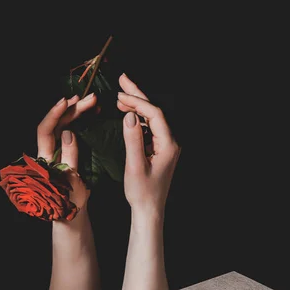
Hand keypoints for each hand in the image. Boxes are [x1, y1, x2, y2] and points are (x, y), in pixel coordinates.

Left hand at [37, 93, 97, 211]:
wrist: (70, 214)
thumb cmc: (70, 201)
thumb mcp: (72, 181)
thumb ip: (70, 156)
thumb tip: (68, 132)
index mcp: (45, 158)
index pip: (45, 130)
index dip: (54, 114)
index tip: (66, 101)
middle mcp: (48, 151)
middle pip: (57, 124)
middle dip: (72, 109)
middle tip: (91, 99)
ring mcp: (57, 151)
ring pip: (65, 125)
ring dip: (78, 112)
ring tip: (92, 102)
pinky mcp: (66, 152)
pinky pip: (72, 132)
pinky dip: (81, 122)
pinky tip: (92, 114)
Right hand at [117, 74, 180, 216]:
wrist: (149, 210)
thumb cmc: (142, 192)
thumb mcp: (135, 166)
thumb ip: (133, 140)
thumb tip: (129, 116)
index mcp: (168, 145)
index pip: (154, 114)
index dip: (138, 101)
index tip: (120, 95)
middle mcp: (170, 143)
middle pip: (155, 112)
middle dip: (138, 95)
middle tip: (122, 79)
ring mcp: (165, 146)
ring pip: (151, 119)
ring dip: (136, 106)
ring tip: (119, 95)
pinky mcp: (159, 151)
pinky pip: (149, 129)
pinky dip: (137, 119)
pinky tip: (126, 114)